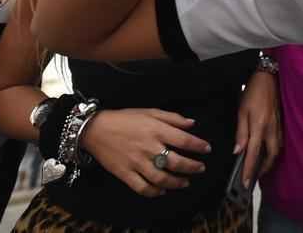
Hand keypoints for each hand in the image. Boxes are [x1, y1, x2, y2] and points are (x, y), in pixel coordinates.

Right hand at [79, 108, 211, 197]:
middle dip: (192, 167)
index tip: (206, 149)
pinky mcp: (125, 173)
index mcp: (156, 130)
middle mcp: (148, 147)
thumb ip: (172, 117)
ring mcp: (137, 162)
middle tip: (200, 168)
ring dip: (177, 182)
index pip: (184, 140)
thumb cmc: (124, 119)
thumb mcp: (150, 111)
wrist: (96, 130)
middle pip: (176, 162)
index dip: (198, 146)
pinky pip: (142, 188)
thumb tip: (191, 123)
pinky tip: (162, 190)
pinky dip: (155, 192)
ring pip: (162, 178)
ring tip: (185, 182)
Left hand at [234, 70, 281, 187]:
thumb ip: (241, 133)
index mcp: (260, 127)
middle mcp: (272, 130)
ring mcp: (279, 127)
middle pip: (271, 156)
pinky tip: (267, 151)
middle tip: (253, 176)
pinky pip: (279, 142)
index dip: (249, 170)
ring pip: (277, 150)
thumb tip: (238, 152)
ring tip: (259, 167)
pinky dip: (273, 151)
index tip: (245, 183)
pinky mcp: (281, 123)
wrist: (270, 78)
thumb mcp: (242, 111)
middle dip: (263, 169)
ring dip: (269, 161)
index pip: (254, 154)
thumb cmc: (253, 93)